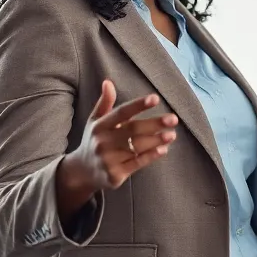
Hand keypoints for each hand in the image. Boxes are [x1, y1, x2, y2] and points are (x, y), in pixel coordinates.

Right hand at [55, 80, 178, 217]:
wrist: (82, 172)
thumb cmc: (95, 141)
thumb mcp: (95, 122)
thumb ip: (104, 103)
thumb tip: (108, 82)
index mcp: (100, 126)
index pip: (121, 112)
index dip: (138, 105)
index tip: (155, 98)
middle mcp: (103, 141)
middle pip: (132, 130)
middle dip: (154, 124)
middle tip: (173, 119)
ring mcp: (108, 158)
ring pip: (137, 147)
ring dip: (156, 140)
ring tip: (172, 134)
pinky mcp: (114, 174)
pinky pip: (136, 163)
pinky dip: (150, 156)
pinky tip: (164, 149)